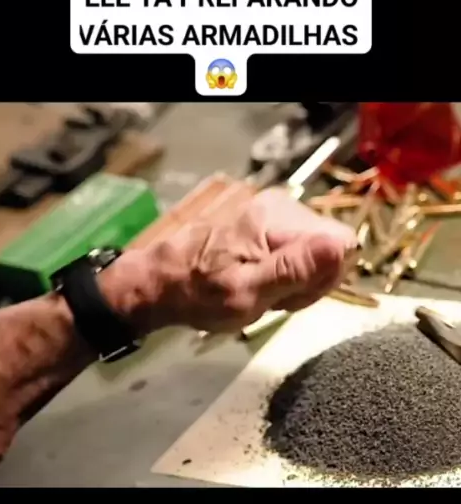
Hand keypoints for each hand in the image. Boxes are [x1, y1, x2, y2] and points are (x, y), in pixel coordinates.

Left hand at [106, 188, 357, 334]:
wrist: (159, 283)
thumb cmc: (198, 293)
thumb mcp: (246, 292)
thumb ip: (294, 270)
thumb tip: (340, 246)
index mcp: (279, 217)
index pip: (343, 244)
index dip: (324, 277)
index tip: (290, 294)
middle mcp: (283, 206)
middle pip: (331, 249)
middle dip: (308, 282)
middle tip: (270, 297)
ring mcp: (275, 213)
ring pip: (316, 254)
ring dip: (295, 282)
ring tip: (260, 291)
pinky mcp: (268, 224)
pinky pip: (298, 253)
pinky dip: (283, 275)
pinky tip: (257, 283)